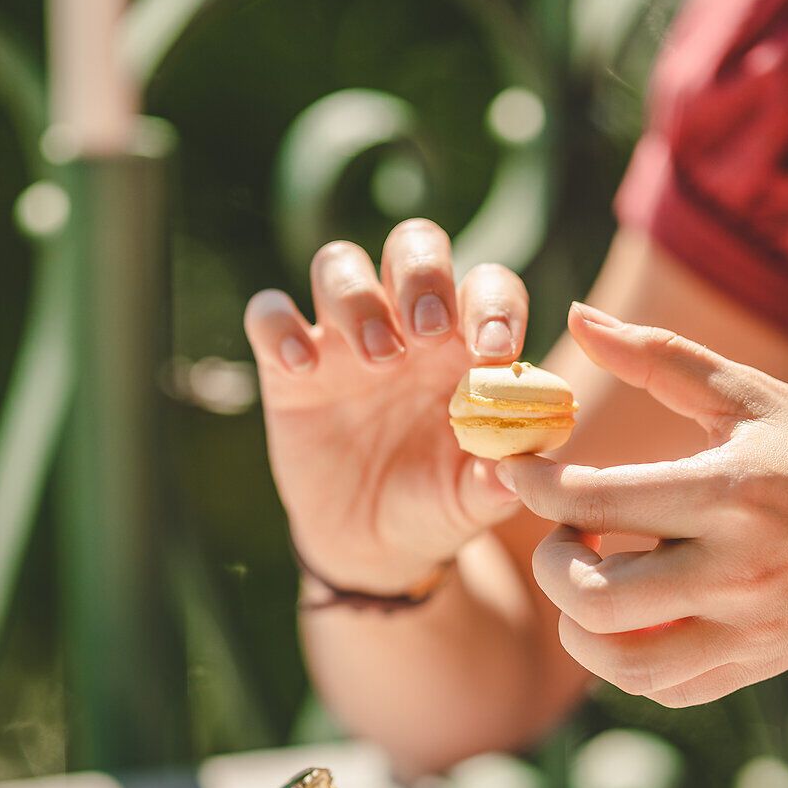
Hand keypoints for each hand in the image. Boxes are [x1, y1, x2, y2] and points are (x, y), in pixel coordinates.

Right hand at [244, 220, 529, 592]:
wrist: (372, 542)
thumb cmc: (436, 502)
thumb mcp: (473, 501)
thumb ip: (498, 481)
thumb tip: (518, 470)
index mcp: (464, 343)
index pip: (487, 285)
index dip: (494, 305)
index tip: (495, 351)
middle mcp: (403, 323)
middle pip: (413, 245)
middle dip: (423, 273)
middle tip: (429, 330)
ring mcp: (341, 337)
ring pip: (338, 264)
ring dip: (358, 299)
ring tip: (378, 359)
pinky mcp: (286, 365)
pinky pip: (268, 315)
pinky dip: (278, 326)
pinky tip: (303, 368)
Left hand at [499, 304, 787, 706]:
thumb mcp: (755, 395)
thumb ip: (660, 356)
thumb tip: (578, 316)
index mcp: (732, 490)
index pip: (595, 498)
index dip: (535, 485)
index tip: (516, 470)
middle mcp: (738, 569)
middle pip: (594, 598)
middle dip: (552, 564)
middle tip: (563, 533)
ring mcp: (748, 629)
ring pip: (621, 661)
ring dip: (579, 626)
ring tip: (589, 579)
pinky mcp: (754, 667)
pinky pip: (661, 686)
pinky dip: (625, 657)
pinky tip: (632, 613)